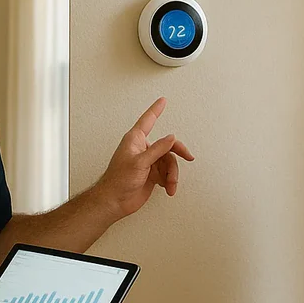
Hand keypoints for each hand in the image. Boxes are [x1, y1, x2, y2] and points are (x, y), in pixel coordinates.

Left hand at [97, 98, 194, 219]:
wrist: (115, 202)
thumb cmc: (119, 180)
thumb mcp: (140, 162)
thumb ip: (158, 149)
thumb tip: (171, 137)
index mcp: (135, 140)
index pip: (148, 120)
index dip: (156, 109)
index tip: (163, 100)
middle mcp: (142, 149)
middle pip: (167, 145)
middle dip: (177, 152)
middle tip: (188, 156)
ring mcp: (148, 162)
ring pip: (169, 162)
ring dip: (172, 174)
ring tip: (171, 184)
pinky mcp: (151, 174)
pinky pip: (167, 173)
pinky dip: (170, 180)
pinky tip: (168, 188)